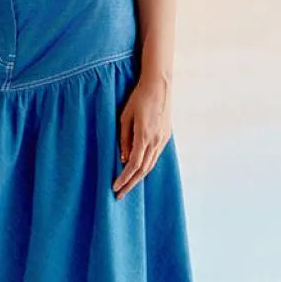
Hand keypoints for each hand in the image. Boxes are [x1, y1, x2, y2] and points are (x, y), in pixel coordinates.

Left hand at [112, 73, 172, 198]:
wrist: (159, 85)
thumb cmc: (138, 98)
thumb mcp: (125, 117)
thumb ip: (124, 139)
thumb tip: (123, 159)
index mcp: (144, 136)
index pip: (133, 165)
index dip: (124, 178)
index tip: (115, 188)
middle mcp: (155, 141)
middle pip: (143, 170)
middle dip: (131, 184)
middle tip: (120, 195)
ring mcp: (162, 139)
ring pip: (151, 165)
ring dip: (139, 178)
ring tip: (128, 187)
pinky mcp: (165, 136)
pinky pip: (155, 157)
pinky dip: (146, 167)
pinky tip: (139, 171)